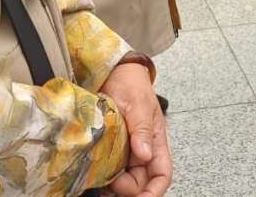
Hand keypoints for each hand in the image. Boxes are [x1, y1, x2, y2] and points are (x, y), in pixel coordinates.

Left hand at [100, 63, 170, 196]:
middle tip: (109, 181)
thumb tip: (145, 154)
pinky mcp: (112, 146)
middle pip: (140, 182)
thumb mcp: (137, 104)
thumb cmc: (131, 82)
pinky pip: (110, 167)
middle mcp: (143, 149)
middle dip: (127, 188)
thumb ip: (142, 129)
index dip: (154, 191)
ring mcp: (127, 149)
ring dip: (113, 182)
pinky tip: (93, 170)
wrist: (115, 70)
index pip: (162, 175)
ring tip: (99, 177)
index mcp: (155, 141)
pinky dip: (102, 173)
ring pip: (124, 177)